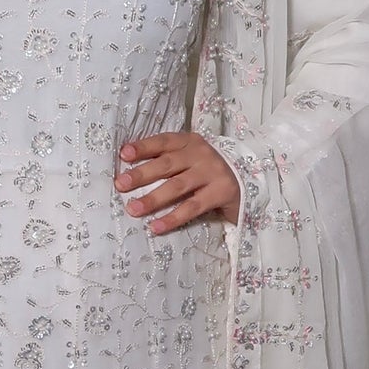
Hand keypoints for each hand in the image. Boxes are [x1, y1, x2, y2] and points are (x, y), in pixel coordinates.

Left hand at [115, 132, 240, 233]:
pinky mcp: (221, 193)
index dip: (143, 147)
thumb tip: (129, 173)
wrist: (247, 182)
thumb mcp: (190, 159)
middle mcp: (201, 154)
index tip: (123, 155)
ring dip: (153, 198)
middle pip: (167, 164)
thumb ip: (167, 161)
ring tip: (133, 209)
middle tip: (121, 185)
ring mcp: (212, 173)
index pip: (163, 141)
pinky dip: (173, 218)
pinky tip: (156, 227)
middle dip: (142, 174)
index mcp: (190, 142)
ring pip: (177, 186)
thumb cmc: (208, 172)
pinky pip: (192, 207)